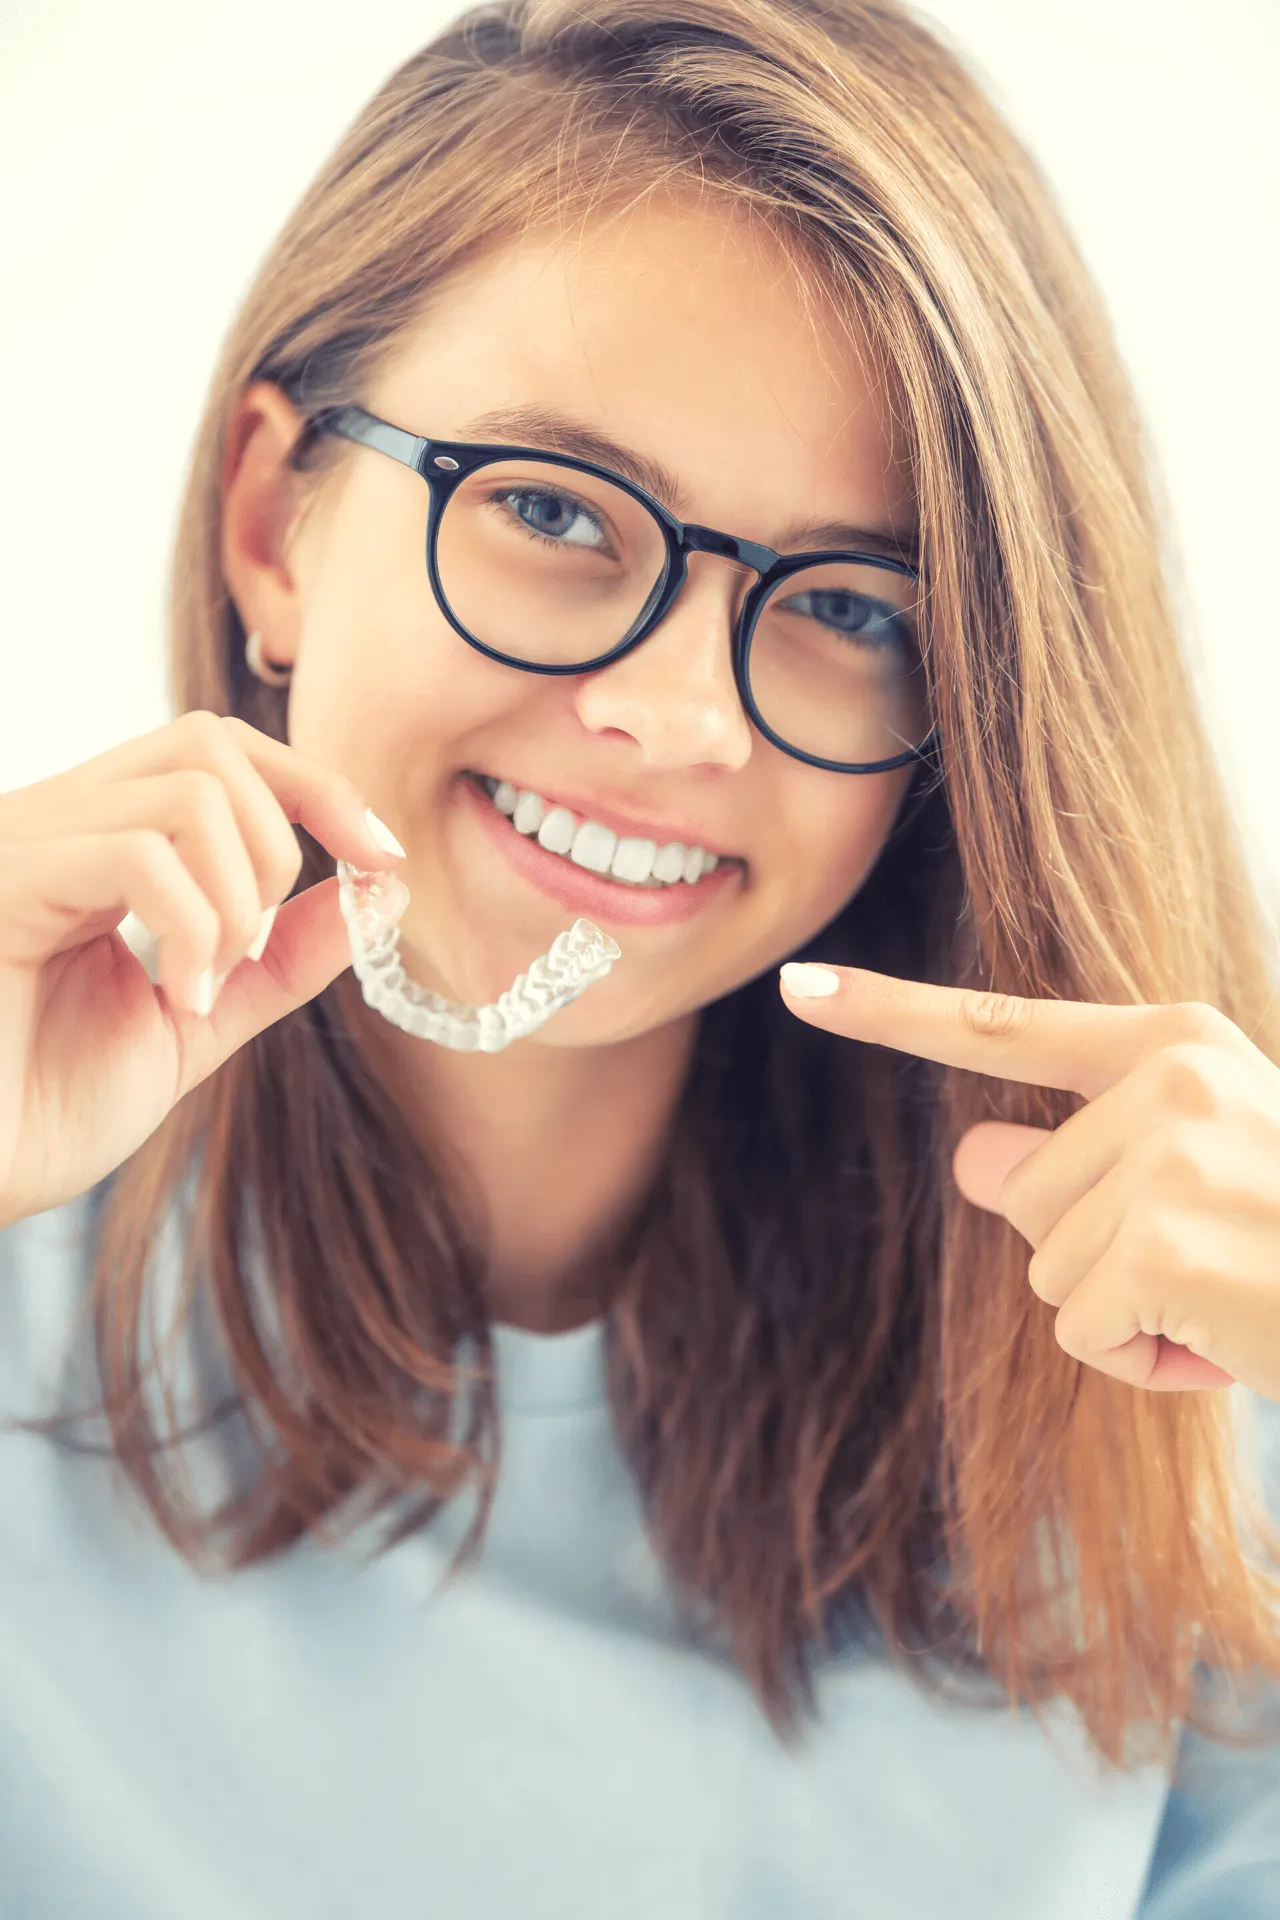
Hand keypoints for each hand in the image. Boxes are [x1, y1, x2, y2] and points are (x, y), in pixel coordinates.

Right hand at [0, 711, 406, 1230]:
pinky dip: (192, 927)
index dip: (318, 788)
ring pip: (188, 790)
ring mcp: (23, 843)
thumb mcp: (197, 1019)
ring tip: (205, 985)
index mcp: (95, 840)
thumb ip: (281, 956)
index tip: (381, 860)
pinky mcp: (4, 880)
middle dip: (283, 838)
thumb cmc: (45, 1108)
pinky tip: (175, 998)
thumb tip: (382, 892)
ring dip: (239, 897)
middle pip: (209, 742)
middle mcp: (54, 821)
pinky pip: (138, 853)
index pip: (218, 750)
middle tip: (256, 946)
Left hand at [779, 961, 1279, 1400]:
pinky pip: (1082, 1330)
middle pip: (1020, 1193)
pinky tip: (1227, 1340)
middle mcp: (1168, 1080)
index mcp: (1174, 1043)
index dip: (888, 1011)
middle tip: (1214, 1260)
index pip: (1004, 1024)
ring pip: (1049, 1272)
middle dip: (1095, 1253)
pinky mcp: (1165, 1243)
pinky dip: (1143, 1361)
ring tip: (1230, 1296)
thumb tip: (973, 1153)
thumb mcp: (1198, 1174)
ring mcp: (1168, 1157)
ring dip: (1127, 1312)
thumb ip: (1084, 1157)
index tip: (798, 988)